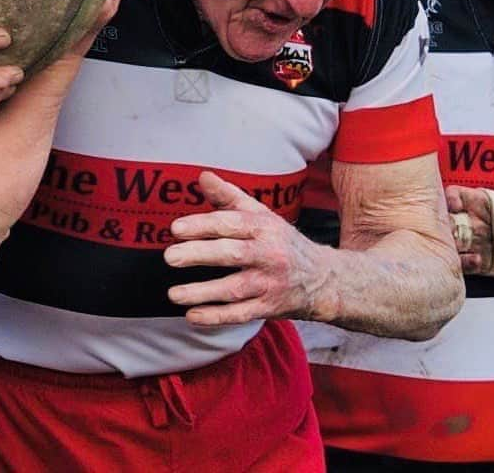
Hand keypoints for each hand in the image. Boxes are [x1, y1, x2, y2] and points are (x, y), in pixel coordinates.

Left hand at [164, 171, 326, 325]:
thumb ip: (229, 196)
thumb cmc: (281, 241)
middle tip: (170, 256)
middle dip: (200, 255)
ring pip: (234, 289)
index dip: (203, 225)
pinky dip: (216, 317)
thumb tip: (203, 176)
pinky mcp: (269, 308)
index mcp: (264, 227)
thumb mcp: (261, 214)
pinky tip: (192, 316)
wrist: (323, 279)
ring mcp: (269, 284)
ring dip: (203, 292)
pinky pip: (241, 315)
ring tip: (173, 293)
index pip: (231, 223)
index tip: (176, 228)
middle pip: (232, 254)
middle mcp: (268, 255)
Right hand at [445, 185, 493, 277]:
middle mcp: (474, 222)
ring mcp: (477, 244)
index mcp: (481, 202)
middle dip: (442, 226)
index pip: (455, 196)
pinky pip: (465, 266)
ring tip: (458, 248)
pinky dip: (464, 264)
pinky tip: (476, 260)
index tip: (454, 206)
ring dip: (448, 247)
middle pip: (446, 221)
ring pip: (451, 244)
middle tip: (448, 231)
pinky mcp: (484, 265)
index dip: (450, 199)